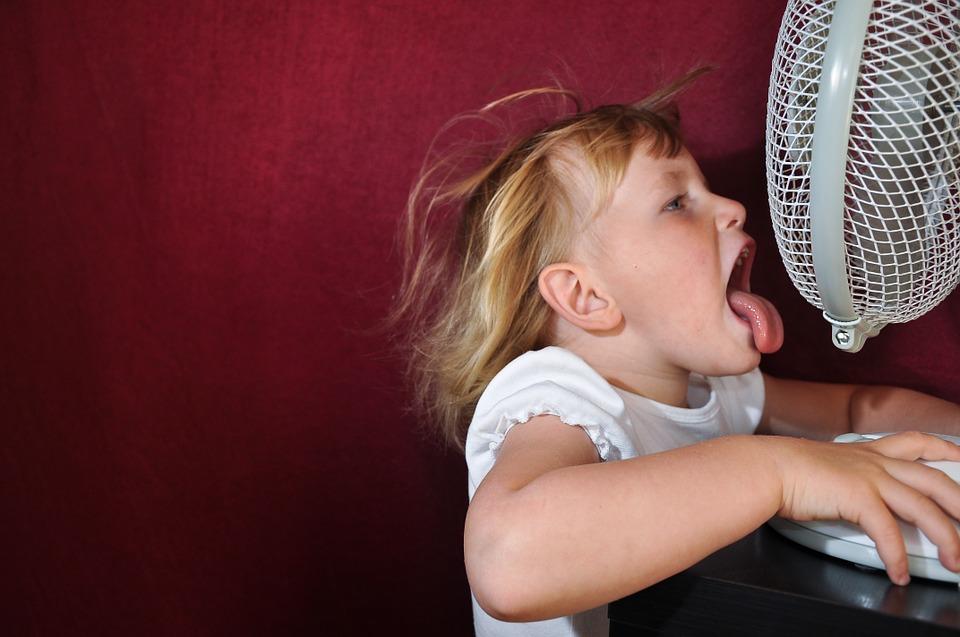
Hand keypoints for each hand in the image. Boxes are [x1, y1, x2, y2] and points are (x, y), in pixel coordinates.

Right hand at [766, 431, 959, 584]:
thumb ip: (841, 477)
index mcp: (865, 452)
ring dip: (946, 538)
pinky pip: (888, 532)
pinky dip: (897, 557)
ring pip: (924, 507)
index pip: (914, 442)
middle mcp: (873, 462)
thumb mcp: (820, 465)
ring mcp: (868, 477)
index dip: (943, 448)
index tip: (959, 455)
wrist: (764, 468)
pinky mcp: (858, 496)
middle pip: (935, 478)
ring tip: (956, 562)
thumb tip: (841, 495)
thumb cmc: (780, 469)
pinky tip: (899, 573)